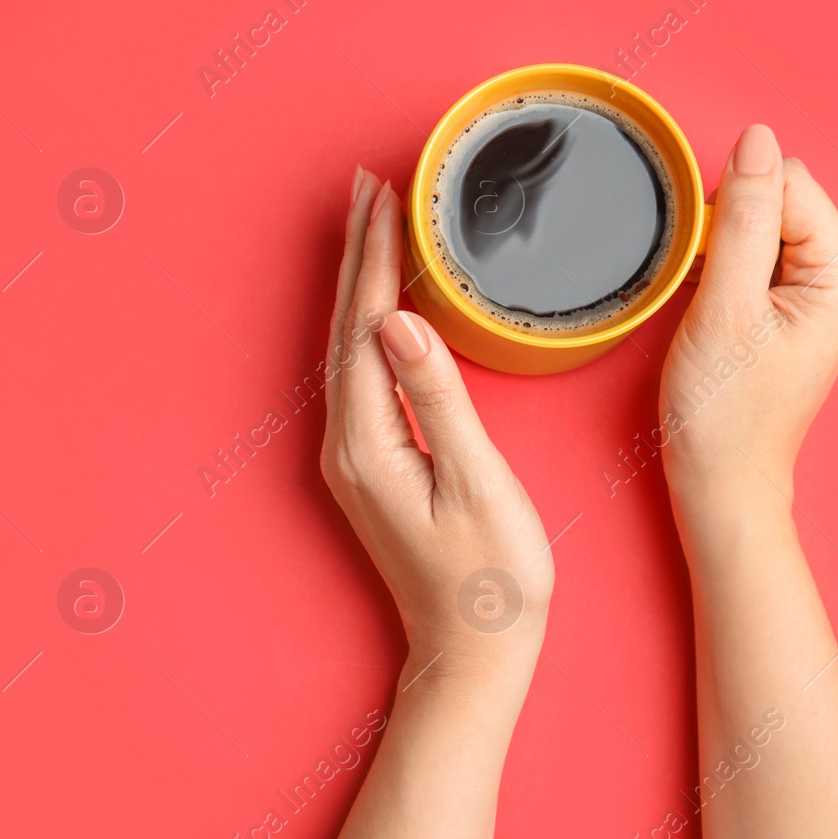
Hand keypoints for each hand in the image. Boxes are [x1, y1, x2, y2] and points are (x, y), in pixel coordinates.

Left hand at [320, 167, 552, 686]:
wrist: (471, 654)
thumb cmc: (490, 579)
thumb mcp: (476, 482)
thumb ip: (437, 396)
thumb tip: (398, 320)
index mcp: (369, 440)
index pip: (367, 324)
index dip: (376, 255)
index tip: (384, 194)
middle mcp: (347, 444)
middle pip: (347, 326)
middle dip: (359, 252)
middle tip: (371, 184)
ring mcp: (354, 457)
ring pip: (349, 347)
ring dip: (361, 282)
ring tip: (374, 224)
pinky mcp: (372, 466)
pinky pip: (361, 375)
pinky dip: (369, 325)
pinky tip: (384, 308)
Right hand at [660, 124, 837, 498]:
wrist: (720, 480)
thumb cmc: (724, 414)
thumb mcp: (725, 307)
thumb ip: (744, 218)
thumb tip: (757, 141)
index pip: (787, 183)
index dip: (732, 210)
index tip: (708, 265)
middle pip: (777, 198)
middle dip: (728, 228)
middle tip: (709, 292)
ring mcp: (818, 292)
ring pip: (759, 222)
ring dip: (721, 250)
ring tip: (711, 308)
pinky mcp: (790, 305)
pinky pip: (752, 252)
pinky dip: (721, 269)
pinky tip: (711, 310)